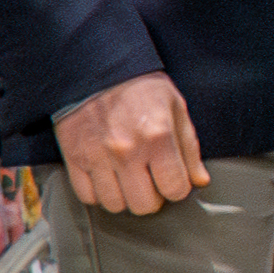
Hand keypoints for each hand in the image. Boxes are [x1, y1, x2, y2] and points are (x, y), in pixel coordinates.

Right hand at [58, 73, 206, 216]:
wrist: (97, 67)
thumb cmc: (140, 86)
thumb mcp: (175, 107)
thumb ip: (189, 148)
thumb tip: (199, 181)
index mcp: (157, 137)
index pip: (175, 189)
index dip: (177, 187)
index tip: (172, 178)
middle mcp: (127, 151)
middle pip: (144, 205)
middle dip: (152, 196)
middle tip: (150, 180)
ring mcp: (98, 156)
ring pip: (115, 205)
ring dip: (124, 196)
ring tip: (127, 178)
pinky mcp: (74, 157)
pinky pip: (88, 196)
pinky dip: (98, 193)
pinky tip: (107, 177)